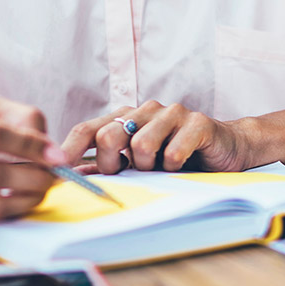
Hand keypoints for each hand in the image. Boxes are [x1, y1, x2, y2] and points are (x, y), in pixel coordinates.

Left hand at [61, 100, 257, 173]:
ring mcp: (172, 113)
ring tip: (162, 167)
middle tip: (127, 171)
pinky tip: (182, 164)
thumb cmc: (179, 155)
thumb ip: (108, 165)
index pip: (88, 129)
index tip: (58, 172)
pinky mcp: (197, 123)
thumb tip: (75, 176)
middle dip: (112, 163)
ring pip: (141, 145)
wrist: (227, 148)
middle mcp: (146, 110)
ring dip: (149, 167)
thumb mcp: (138, 163)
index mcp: (127, 116)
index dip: (70, 150)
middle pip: (109, 135)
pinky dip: (174, 166)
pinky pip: (173, 152)